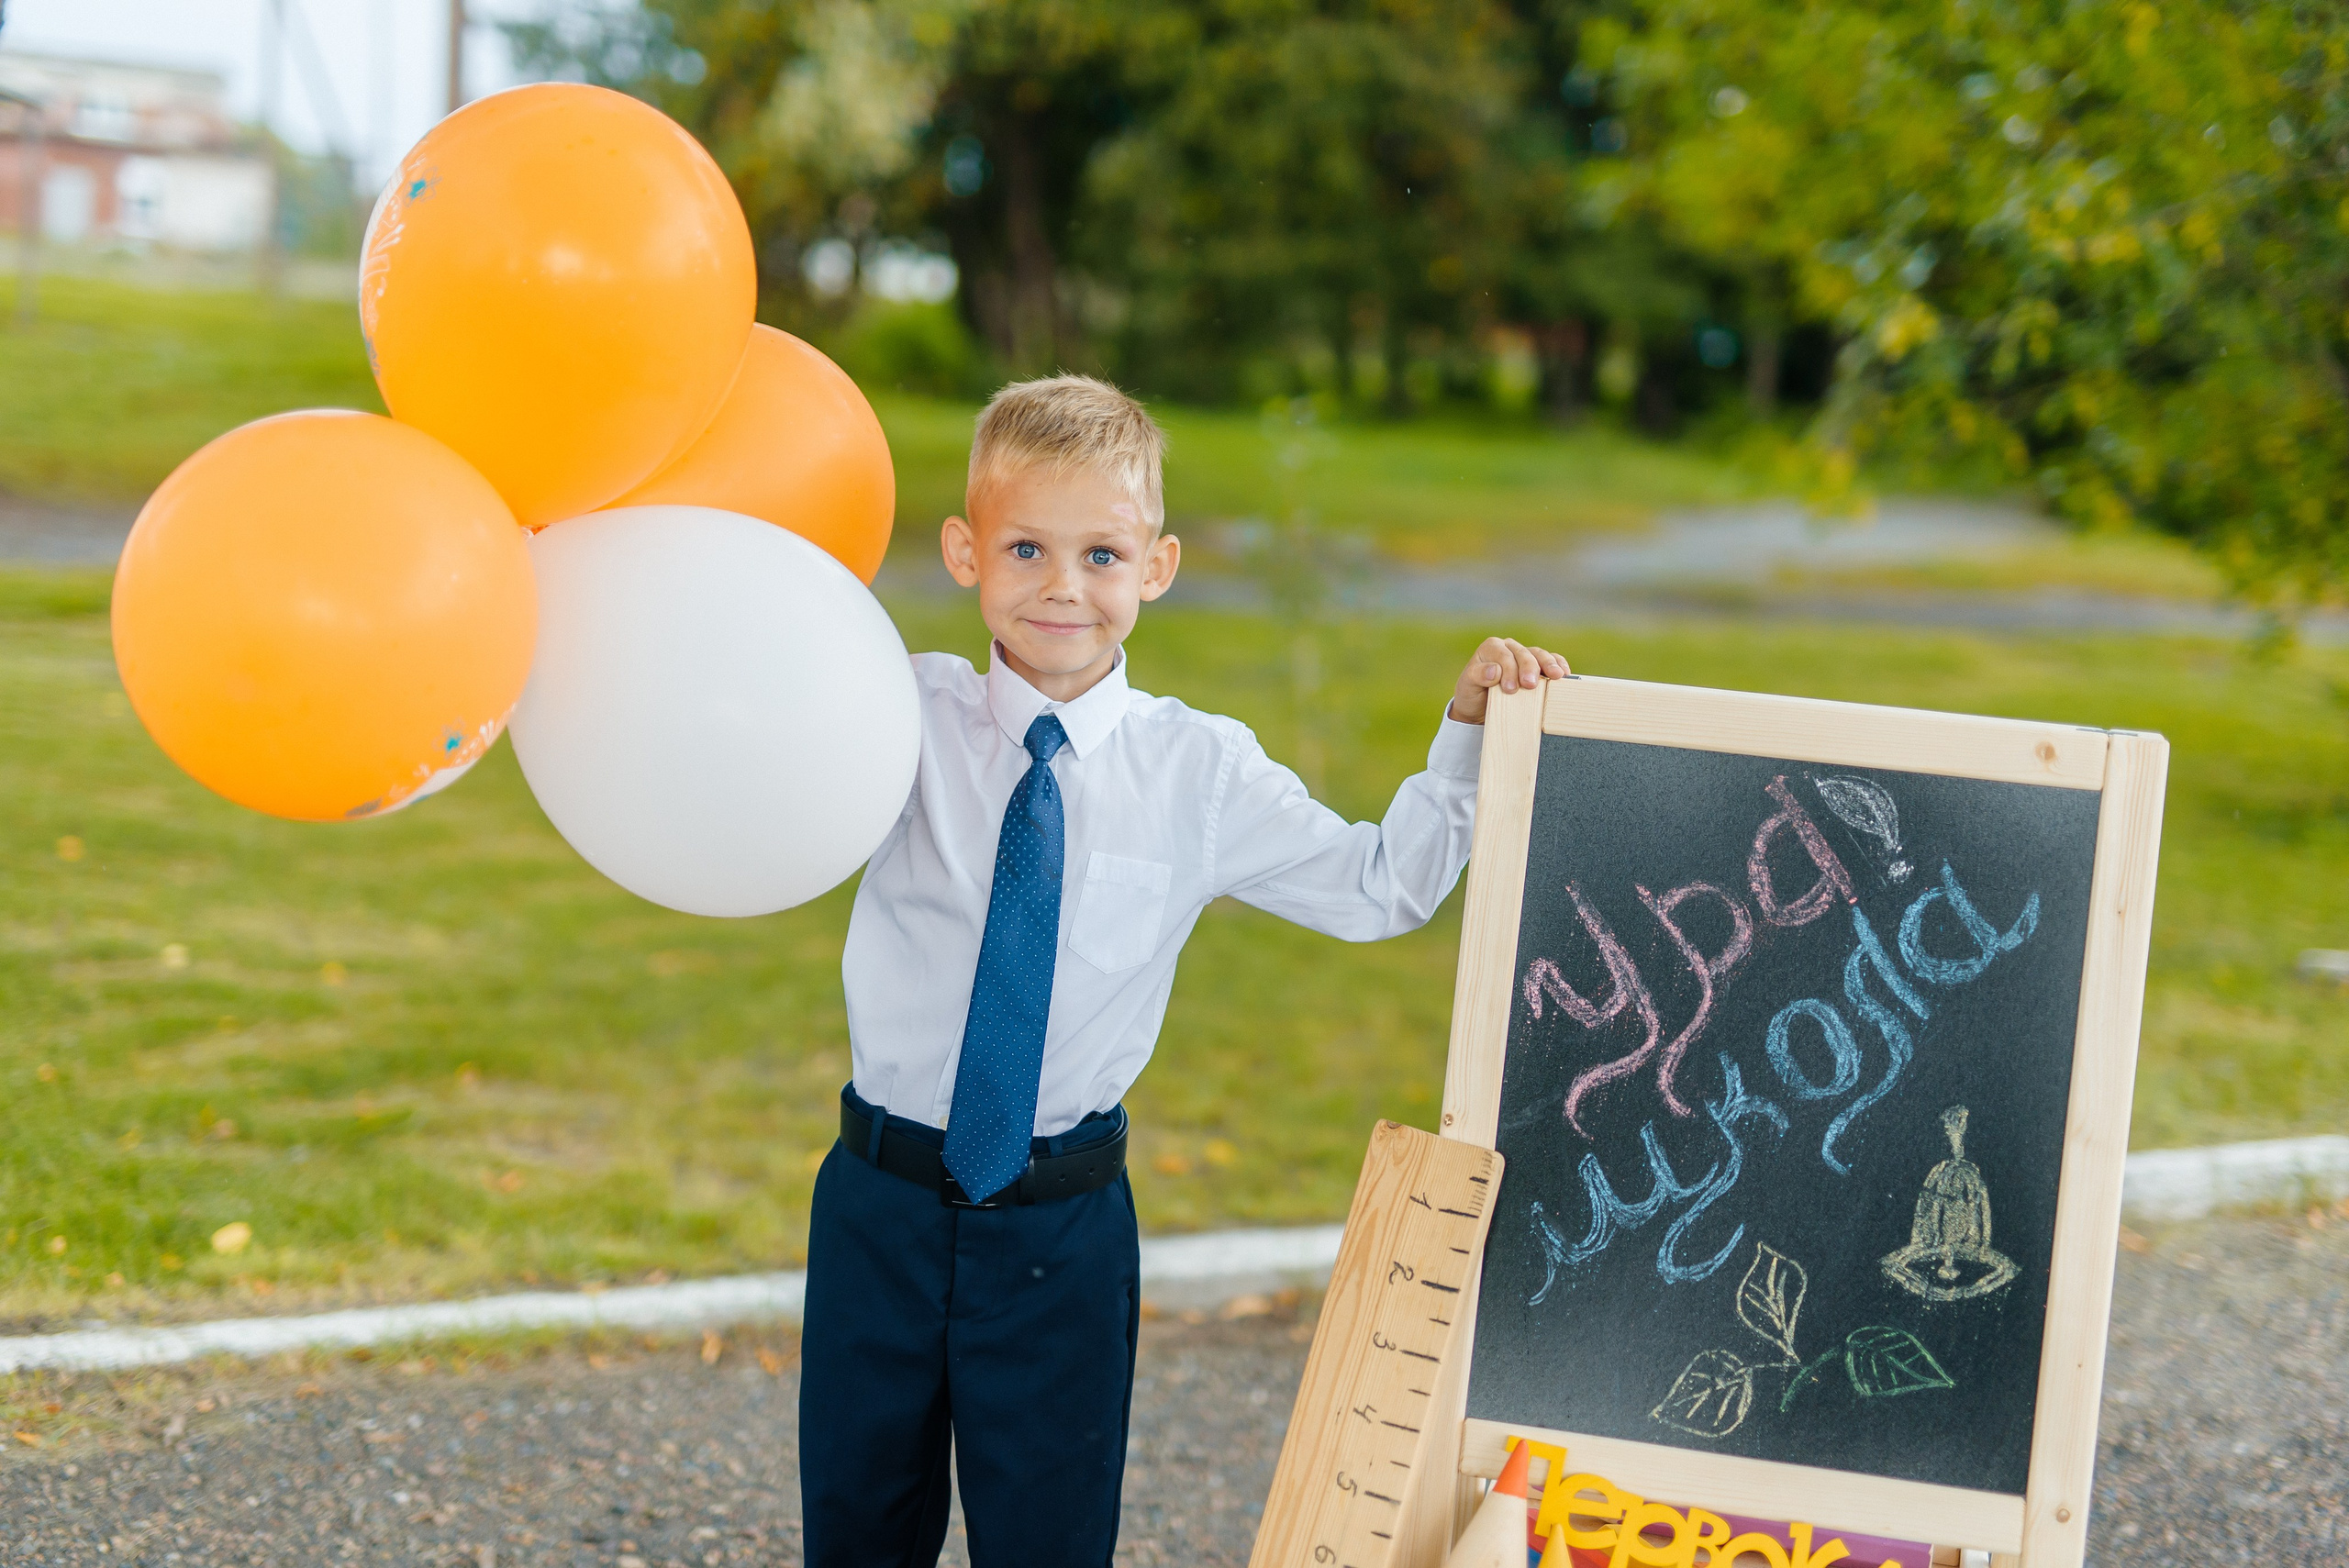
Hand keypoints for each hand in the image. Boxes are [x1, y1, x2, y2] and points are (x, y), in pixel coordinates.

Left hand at [1448, 637, 1569, 723]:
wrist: (1479, 708)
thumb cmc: (1473, 694)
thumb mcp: (1467, 686)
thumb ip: (1477, 675)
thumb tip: (1494, 670)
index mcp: (1492, 648)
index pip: (1504, 654)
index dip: (1509, 670)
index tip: (1510, 688)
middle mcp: (1509, 648)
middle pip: (1523, 653)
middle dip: (1529, 668)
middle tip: (1530, 685)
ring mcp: (1525, 656)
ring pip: (1539, 655)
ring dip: (1548, 665)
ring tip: (1556, 676)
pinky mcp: (1538, 666)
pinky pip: (1551, 660)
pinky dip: (1558, 665)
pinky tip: (1564, 674)